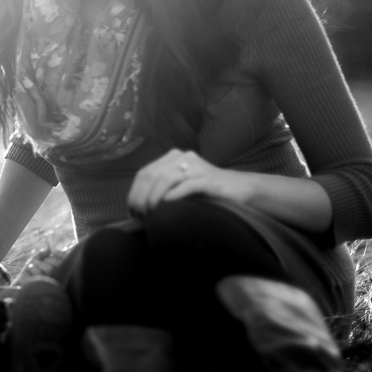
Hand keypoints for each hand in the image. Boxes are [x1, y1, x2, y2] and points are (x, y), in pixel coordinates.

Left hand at [126, 149, 252, 217]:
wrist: (239, 189)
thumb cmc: (206, 191)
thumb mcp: (180, 185)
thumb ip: (161, 188)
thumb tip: (137, 205)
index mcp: (173, 157)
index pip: (145, 173)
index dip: (134, 192)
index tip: (131, 211)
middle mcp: (183, 157)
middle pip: (153, 175)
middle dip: (141, 196)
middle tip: (139, 215)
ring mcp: (197, 167)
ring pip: (166, 178)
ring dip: (154, 197)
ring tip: (150, 212)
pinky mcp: (209, 179)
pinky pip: (187, 185)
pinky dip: (174, 195)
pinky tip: (166, 205)